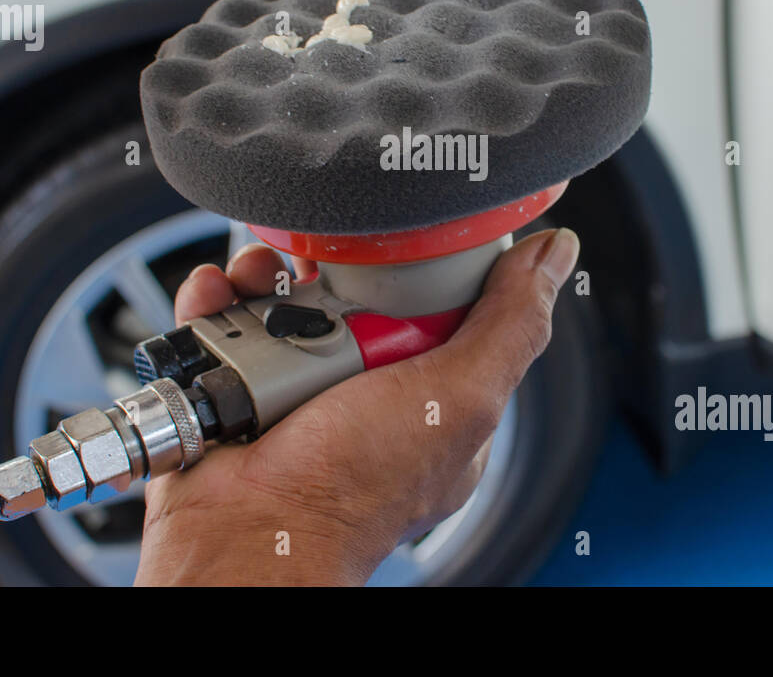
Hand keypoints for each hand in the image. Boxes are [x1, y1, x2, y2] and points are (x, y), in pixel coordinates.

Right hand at [134, 228, 580, 584]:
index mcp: (437, 403)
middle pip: (358, 294)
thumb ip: (512, 324)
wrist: (244, 530)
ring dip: (264, 279)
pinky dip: (215, 305)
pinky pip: (229, 324)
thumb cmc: (352, 486)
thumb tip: (557, 252)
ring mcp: (302, 392)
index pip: (448, 309)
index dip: (427, 269)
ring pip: (288, 300)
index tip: (406, 242)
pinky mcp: (243, 388)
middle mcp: (369, 396)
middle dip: (332, 269)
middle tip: (318, 273)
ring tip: (254, 282)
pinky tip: (216, 298)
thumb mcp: (459, 395)